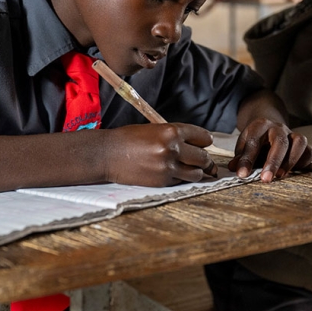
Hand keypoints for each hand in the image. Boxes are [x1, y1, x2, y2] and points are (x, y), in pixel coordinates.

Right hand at [103, 123, 217, 186]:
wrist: (107, 154)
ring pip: (197, 173)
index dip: (204, 141)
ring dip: (196, 171)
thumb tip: (195, 144)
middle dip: (204, 159)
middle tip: (202, 160)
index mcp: (172, 131)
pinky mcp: (162, 181)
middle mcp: (173, 148)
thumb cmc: (128, 139)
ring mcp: (168, 167)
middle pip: (203, 157)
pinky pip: (182, 181)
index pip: (203, 137)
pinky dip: (181, 178)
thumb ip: (175, 135)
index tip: (204, 144)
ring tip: (191, 168)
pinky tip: (173, 173)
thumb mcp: (154, 129)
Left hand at [229, 119, 311, 181]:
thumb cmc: (255, 140)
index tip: (242, 175)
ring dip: (291, 161)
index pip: (254, 141)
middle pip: (280, 142)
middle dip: (273, 162)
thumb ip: (240, 157)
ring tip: (280, 176)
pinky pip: (309, 151)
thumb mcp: (244, 145)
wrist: (269, 127)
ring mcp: (292, 134)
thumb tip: (234, 168)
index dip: (247, 159)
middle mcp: (278, 128)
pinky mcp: (303, 144)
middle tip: (265, 179)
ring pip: (299, 142)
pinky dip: (303, 162)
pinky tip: (294, 171)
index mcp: (260, 126)